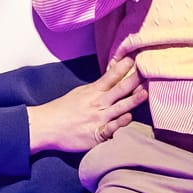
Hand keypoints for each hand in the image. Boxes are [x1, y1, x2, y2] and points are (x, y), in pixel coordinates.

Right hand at [27, 58, 146, 153]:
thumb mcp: (80, 93)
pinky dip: (119, 123)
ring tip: (145, 93)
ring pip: (119, 108)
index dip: (123, 67)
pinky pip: (110, 129)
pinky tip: (128, 118)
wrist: (46, 126)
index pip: (110, 76)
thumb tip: (113, 78)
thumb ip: (98, 88)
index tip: (134, 58)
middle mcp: (97, 104)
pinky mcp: (96, 135)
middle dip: (133, 80)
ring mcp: (97, 119)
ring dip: (132, 100)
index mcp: (93, 92)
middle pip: (119, 90)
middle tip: (146, 71)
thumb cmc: (63, 110)